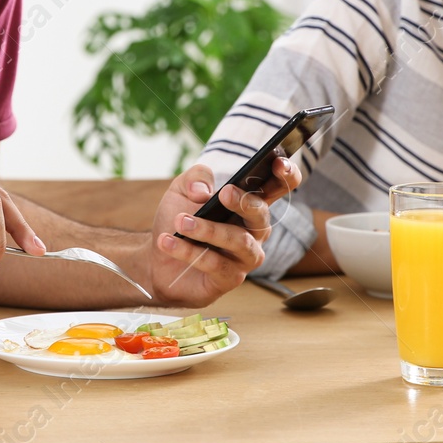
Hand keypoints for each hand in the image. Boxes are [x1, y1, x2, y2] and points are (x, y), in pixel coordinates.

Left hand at [144, 153, 303, 306]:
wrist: (157, 259)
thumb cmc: (177, 221)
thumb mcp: (181, 190)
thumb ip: (195, 178)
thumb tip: (204, 191)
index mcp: (248, 204)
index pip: (277, 187)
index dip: (286, 175)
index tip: (277, 163)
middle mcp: (254, 231)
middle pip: (261, 214)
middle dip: (244, 202)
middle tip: (224, 194)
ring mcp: (245, 256)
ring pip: (239, 241)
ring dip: (209, 230)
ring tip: (181, 222)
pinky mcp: (230, 279)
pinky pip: (216, 264)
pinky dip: (189, 251)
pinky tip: (168, 242)